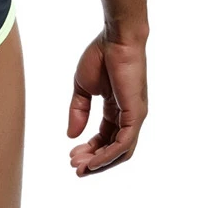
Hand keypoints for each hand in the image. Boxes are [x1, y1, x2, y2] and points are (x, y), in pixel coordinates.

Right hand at [67, 31, 147, 175]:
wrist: (115, 40)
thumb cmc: (100, 56)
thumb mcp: (82, 87)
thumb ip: (78, 111)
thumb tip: (71, 135)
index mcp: (116, 108)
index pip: (104, 137)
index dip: (89, 149)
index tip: (71, 156)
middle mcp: (128, 116)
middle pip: (113, 149)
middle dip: (94, 161)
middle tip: (75, 167)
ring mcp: (134, 116)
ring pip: (120, 151)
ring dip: (100, 163)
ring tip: (81, 167)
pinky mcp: (136, 114)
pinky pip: (124, 143)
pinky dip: (108, 155)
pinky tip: (93, 160)